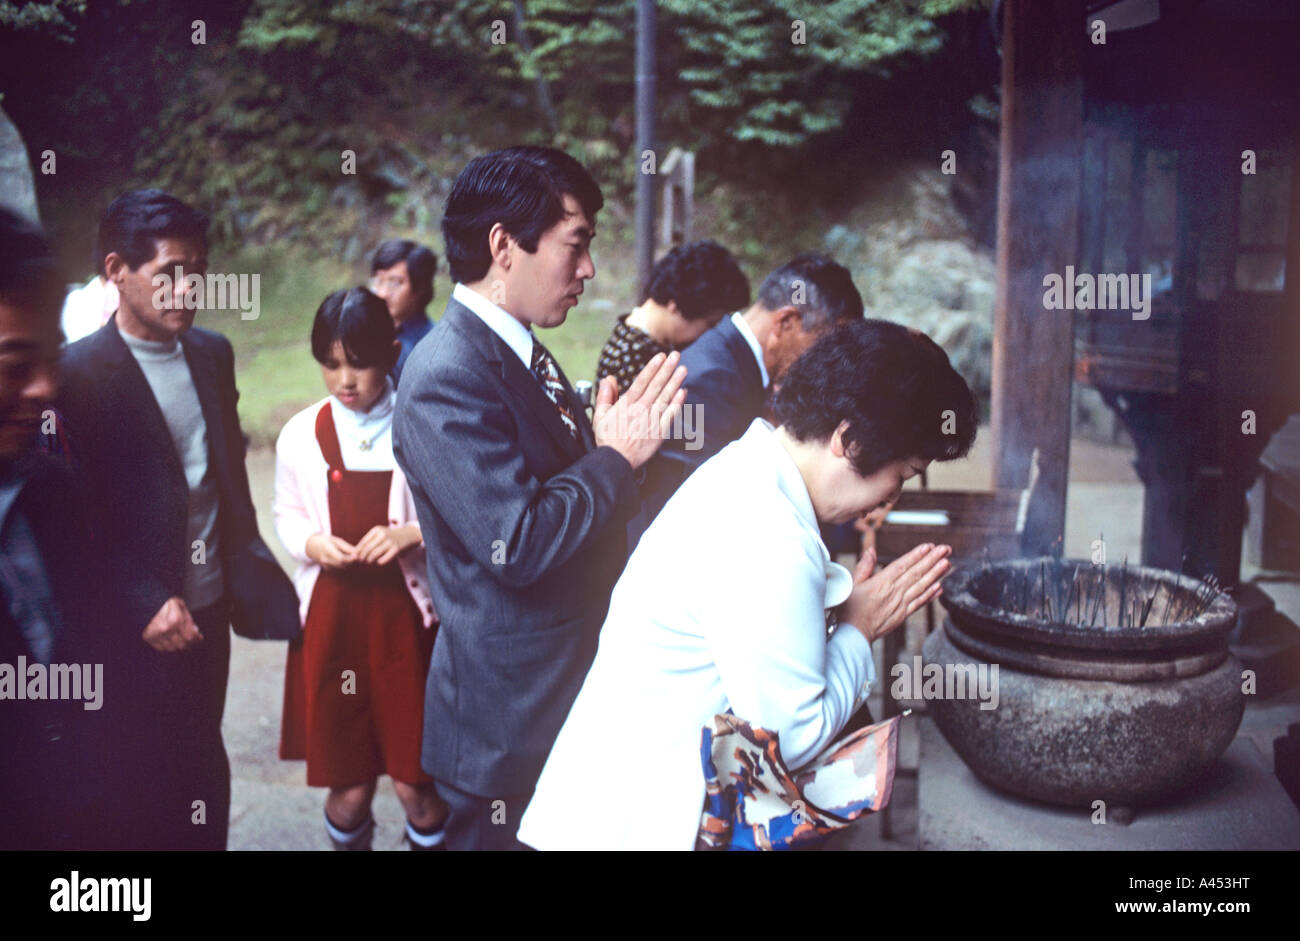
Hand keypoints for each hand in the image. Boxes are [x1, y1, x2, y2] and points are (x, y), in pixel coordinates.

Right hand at [141, 596, 202, 652]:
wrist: (144, 601)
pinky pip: (161, 648)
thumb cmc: (164, 602)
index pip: (190, 637)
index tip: (199, 638)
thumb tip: (195, 631)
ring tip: (182, 642)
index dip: (196, 639)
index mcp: (176, 620)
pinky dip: (167, 647)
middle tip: (192, 642)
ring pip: (172, 648)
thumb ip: (189, 619)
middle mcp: (166, 629)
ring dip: (179, 646)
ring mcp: (156, 635)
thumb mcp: (180, 606)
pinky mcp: (148, 637)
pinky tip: (171, 642)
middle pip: (182, 645)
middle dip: (189, 644)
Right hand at [306, 533, 357, 569]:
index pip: (341, 558)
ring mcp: (324, 565)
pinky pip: (337, 568)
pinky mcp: (325, 568)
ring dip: (346, 562)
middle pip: (342, 564)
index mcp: (327, 550)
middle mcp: (325, 559)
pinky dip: (341, 564)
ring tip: (348, 555)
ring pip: (340, 567)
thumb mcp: (335, 540)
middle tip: (354, 555)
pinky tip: (341, 558)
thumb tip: (356, 552)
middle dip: (350, 560)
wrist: (310, 546)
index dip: (350, 558)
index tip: (356, 555)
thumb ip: (346, 547)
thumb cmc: (324, 540)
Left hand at [355, 524, 419, 565]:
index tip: (355, 556)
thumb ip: (368, 541)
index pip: (363, 542)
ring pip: (374, 554)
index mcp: (377, 530)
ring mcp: (390, 541)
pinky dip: (379, 562)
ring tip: (368, 562)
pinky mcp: (396, 549)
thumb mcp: (378, 534)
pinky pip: (383, 559)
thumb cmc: (388, 536)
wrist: (406, 535)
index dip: (358, 551)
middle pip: (368, 549)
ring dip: (369, 560)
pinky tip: (378, 562)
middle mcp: (383, 534)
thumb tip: (355, 553)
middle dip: (362, 557)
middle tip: (361, 561)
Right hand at [592, 351, 686, 469]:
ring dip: (675, 382)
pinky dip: (677, 403)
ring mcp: (652, 420)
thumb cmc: (607, 439)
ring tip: (683, 369)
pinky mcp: (659, 432)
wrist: (616, 461)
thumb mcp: (599, 416)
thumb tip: (608, 379)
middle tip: (676, 355)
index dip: (652, 367)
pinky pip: (670, 415)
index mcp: (627, 404)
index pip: (642, 381)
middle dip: (667, 369)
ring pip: (666, 397)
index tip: (660, 356)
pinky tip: (683, 392)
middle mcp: (641, 409)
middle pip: (656, 385)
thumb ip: (605, 396)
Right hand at [841, 543, 950, 643]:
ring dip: (936, 574)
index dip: (916, 555)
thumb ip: (864, 567)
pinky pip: (920, 603)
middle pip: (916, 573)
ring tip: (947, 564)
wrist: (853, 634)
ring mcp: (900, 604)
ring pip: (921, 586)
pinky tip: (939, 587)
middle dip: (932, 560)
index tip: (929, 546)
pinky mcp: (903, 615)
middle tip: (945, 549)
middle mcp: (893, 593)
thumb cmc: (849, 609)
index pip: (902, 565)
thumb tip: (871, 551)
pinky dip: (930, 594)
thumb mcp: (852, 584)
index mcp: (881, 583)